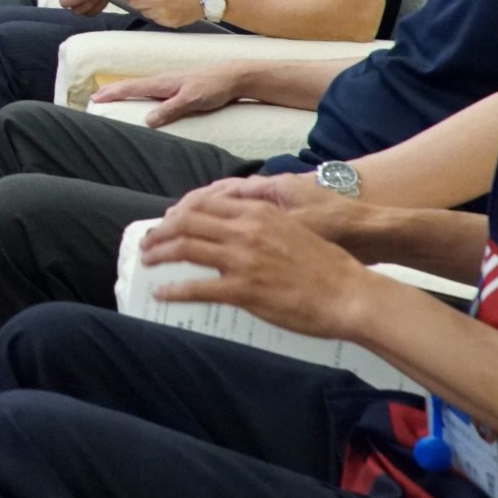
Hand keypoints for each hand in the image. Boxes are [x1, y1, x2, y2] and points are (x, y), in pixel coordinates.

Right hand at [91, 64, 243, 127]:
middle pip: (131, 85)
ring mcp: (170, 83)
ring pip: (140, 86)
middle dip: (112, 89)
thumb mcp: (191, 100)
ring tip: (111, 95)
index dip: (112, 92)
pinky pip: (151, 90)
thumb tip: (147, 120)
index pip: (131, 87)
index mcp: (162, 82)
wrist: (234, 77)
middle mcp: (163, 81)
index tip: (95, 98)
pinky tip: (140, 98)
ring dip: (123, 90)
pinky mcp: (178, 88)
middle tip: (94, 97)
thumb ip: (170, 109)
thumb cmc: (214, 87)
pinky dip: (138, 92)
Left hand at [118, 0, 208, 27]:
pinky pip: (155, 19)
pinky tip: (165, 8)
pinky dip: (156, 14)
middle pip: (133, 3)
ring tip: (155, 2)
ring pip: (143, 12)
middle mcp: (155, 0)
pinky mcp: (168, 23)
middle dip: (133, 0)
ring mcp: (161, 13)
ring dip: (145, 7)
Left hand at [138, 190, 381, 338]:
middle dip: (160, 232)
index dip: (178, 213)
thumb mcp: (291, 229)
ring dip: (159, 254)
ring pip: (185, 248)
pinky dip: (173, 290)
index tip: (167, 222)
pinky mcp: (244, 290)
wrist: (349, 294)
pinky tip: (162, 294)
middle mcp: (246, 230)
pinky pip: (197, 288)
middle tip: (148, 242)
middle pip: (186, 222)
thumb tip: (236, 231)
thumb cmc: (327, 266)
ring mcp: (243, 259)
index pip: (204, 203)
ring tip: (147, 261)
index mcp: (258, 212)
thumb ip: (261, 225)